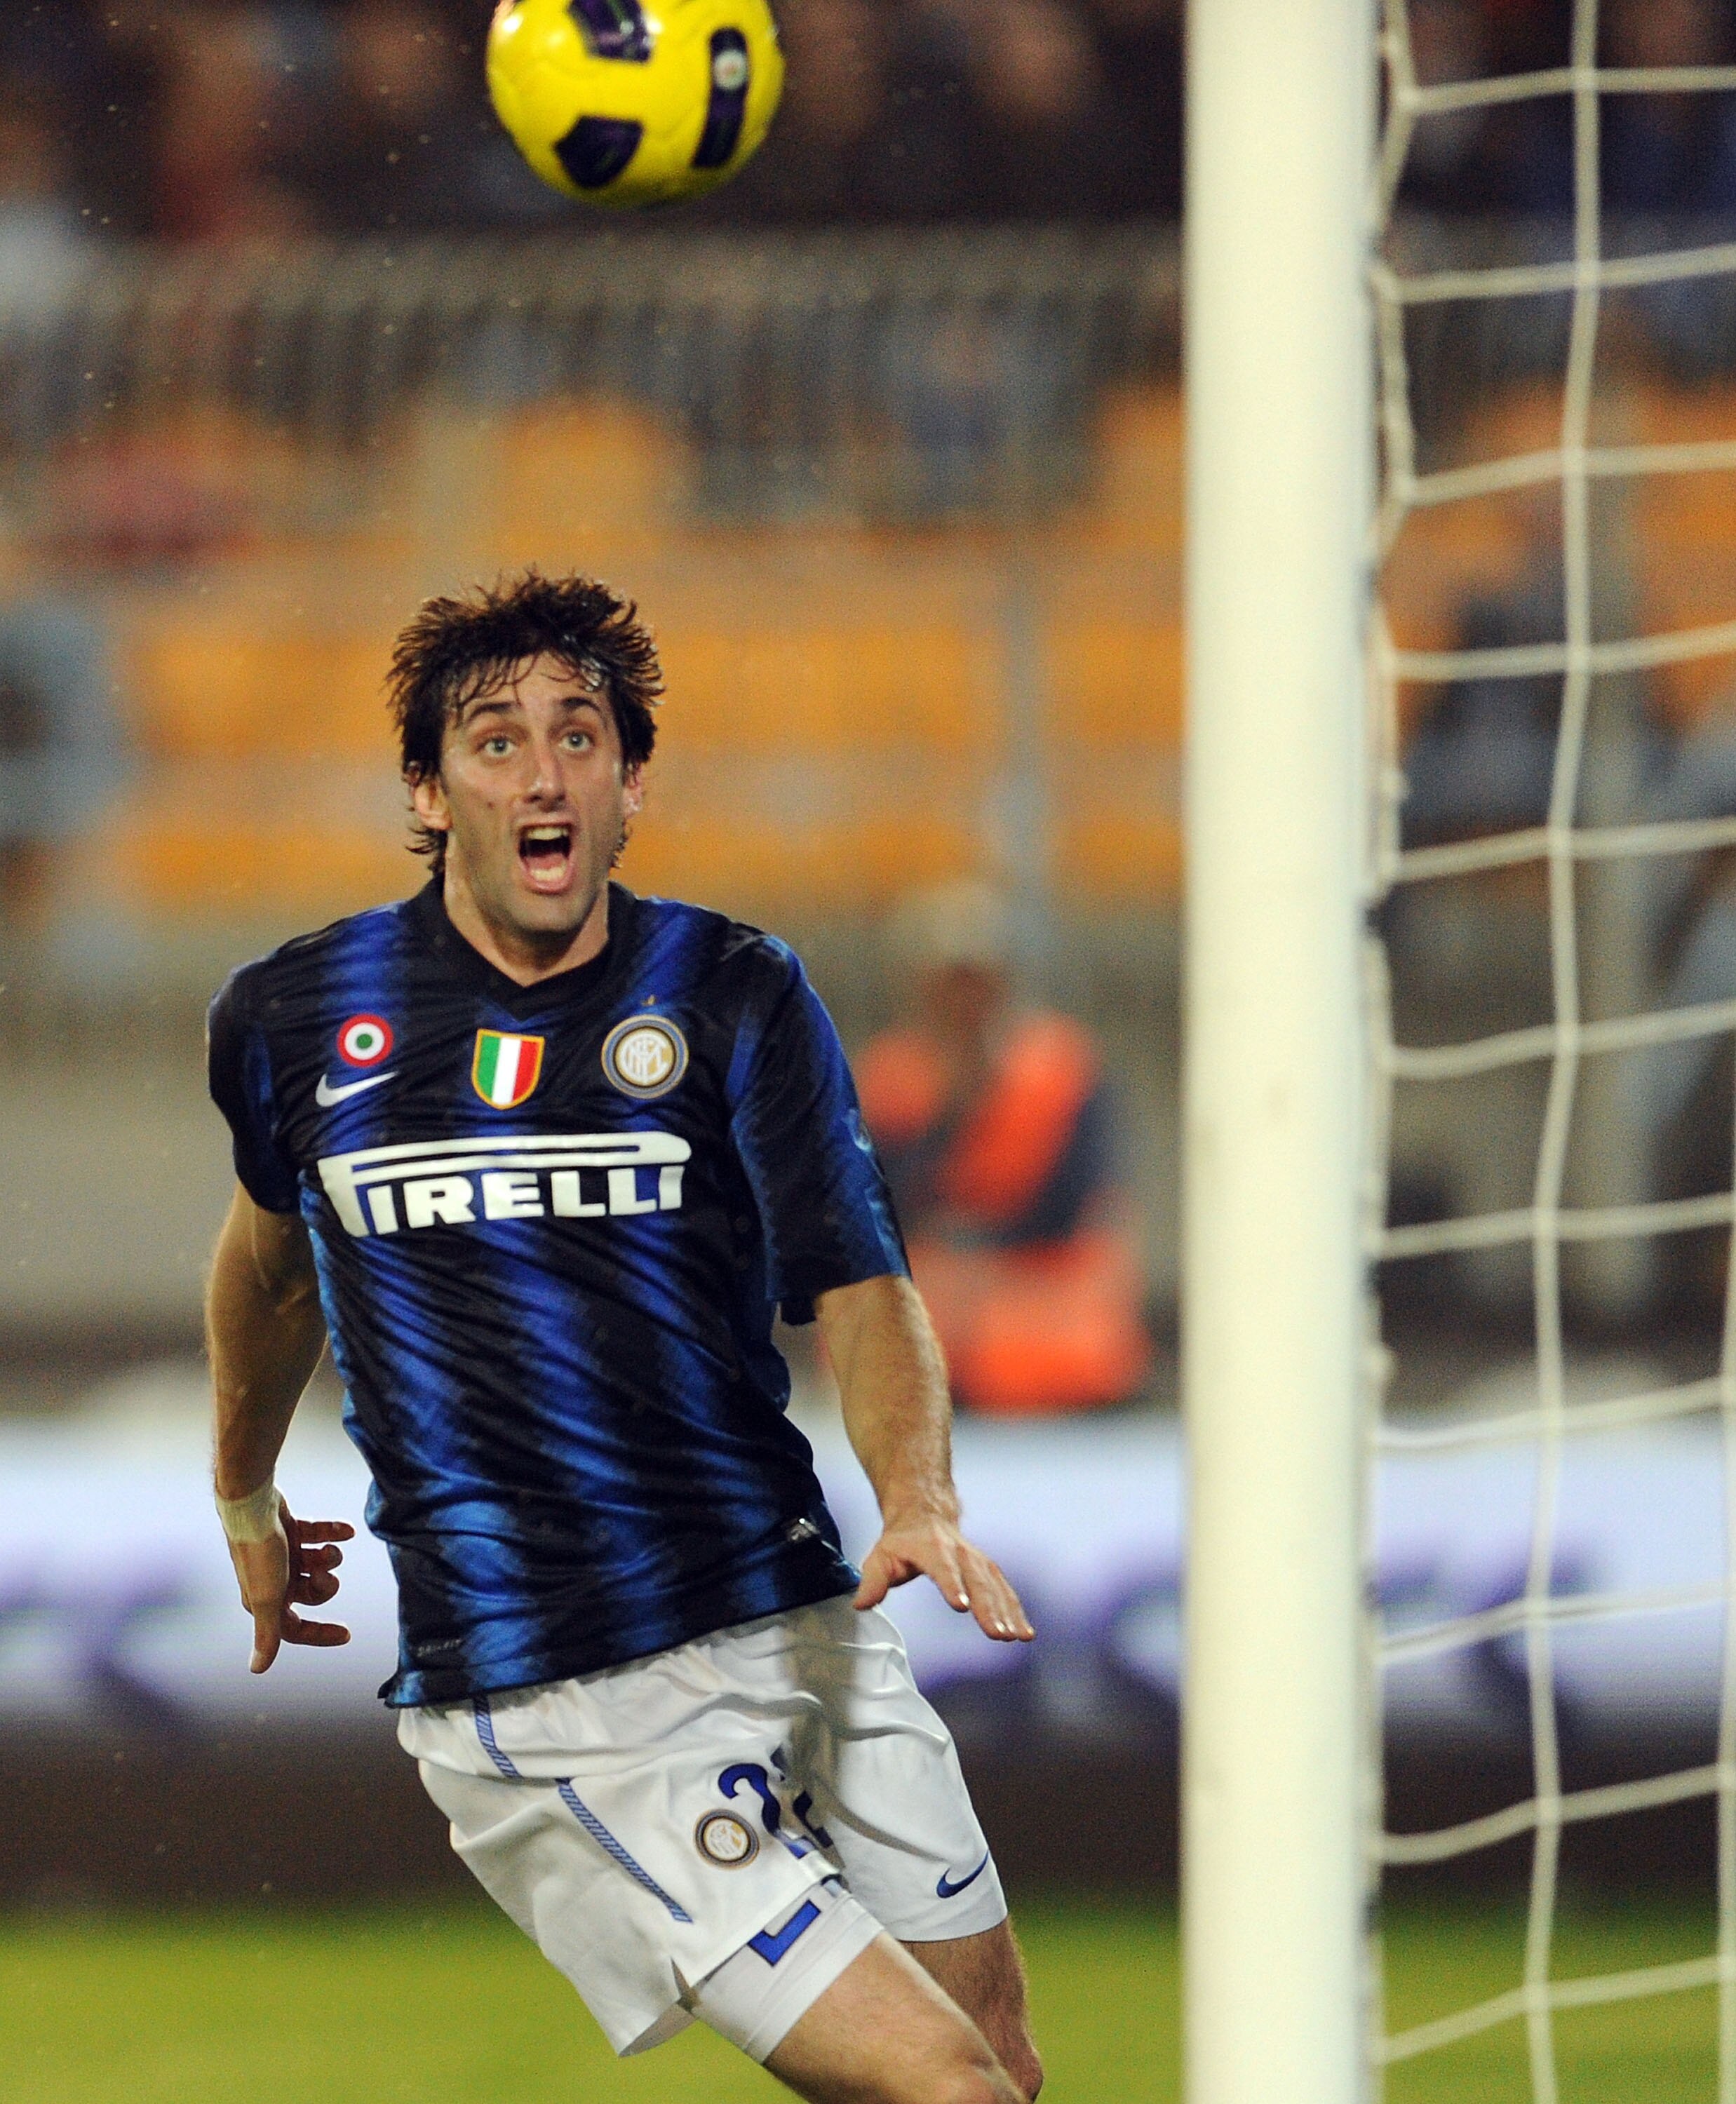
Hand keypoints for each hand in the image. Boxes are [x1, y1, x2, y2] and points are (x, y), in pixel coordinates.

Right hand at [225, 1499, 355, 1673]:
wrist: (252, 1503)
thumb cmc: (259, 1553)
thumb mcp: (267, 1598)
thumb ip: (267, 1634)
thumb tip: (257, 1670)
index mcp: (264, 1600)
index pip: (293, 1628)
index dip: (319, 1633)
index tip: (347, 1634)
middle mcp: (271, 1578)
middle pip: (310, 1594)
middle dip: (325, 1586)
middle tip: (326, 1574)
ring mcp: (280, 1553)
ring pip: (316, 1564)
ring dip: (330, 1558)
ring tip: (331, 1549)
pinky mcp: (287, 1527)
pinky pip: (317, 1534)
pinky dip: (333, 1533)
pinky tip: (347, 1531)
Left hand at [854, 1514, 1033, 1643]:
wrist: (924, 1513)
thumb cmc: (901, 1542)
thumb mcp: (880, 1556)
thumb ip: (872, 1581)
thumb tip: (862, 1605)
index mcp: (932, 1548)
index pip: (943, 1568)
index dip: (952, 1586)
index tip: (961, 1606)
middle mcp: (960, 1553)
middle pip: (977, 1581)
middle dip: (988, 1608)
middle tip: (997, 1634)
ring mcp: (977, 1560)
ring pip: (996, 1586)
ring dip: (1008, 1612)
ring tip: (1017, 1637)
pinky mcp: (988, 1569)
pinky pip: (1005, 1590)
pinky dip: (1016, 1610)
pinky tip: (1025, 1632)